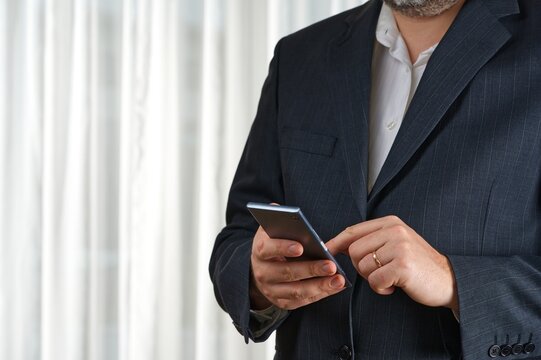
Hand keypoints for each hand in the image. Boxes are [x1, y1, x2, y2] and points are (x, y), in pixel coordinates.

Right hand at [250, 226, 346, 309]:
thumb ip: (275, 219)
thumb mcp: (270, 231)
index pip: (269, 249)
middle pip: (287, 272)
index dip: (283, 248)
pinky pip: (303, 301)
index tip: (301, 247)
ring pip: (296, 291)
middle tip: (331, 265)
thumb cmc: (272, 245)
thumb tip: (278, 208)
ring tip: (339, 279)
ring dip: (319, 285)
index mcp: (260, 251)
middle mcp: (263, 273)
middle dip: (310, 269)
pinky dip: (320, 294)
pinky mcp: (282, 302)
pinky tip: (335, 286)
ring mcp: (272, 290)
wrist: (260, 270)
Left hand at [326, 216, 457, 311]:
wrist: (449, 281)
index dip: (336, 242)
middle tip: (379, 273)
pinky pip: (374, 281)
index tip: (326, 251)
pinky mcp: (403, 265)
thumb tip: (339, 246)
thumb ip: (372, 241)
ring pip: (363, 266)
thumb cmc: (418, 265)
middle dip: (361, 267)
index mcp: (391, 223)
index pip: (353, 230)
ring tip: (390, 278)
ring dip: (373, 279)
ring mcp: (400, 247)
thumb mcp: (396, 244)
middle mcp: (395, 231)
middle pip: (354, 251)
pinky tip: (395, 286)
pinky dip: (381, 289)